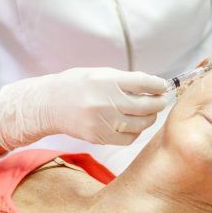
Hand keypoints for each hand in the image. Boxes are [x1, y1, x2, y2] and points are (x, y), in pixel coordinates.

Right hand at [0, 67, 167, 149]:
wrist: (48, 104)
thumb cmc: (76, 85)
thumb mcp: (100, 74)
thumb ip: (125, 80)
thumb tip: (152, 86)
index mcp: (107, 80)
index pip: (144, 83)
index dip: (158, 85)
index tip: (163, 86)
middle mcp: (106, 101)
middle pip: (146, 105)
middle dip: (159, 103)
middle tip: (161, 100)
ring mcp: (102, 121)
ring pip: (141, 124)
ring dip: (150, 118)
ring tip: (149, 112)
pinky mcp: (99, 137)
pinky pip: (128, 138)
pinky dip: (136, 132)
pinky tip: (134, 125)